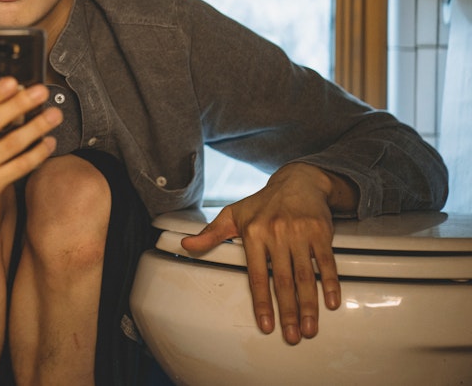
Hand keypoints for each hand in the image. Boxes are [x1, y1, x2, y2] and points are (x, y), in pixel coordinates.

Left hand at [180, 163, 343, 344]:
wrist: (298, 181)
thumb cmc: (263, 203)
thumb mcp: (233, 214)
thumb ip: (210, 234)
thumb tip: (186, 245)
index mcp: (252, 232)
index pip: (256, 275)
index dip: (262, 303)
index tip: (266, 325)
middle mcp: (276, 233)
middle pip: (283, 281)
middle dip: (288, 312)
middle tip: (293, 336)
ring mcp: (299, 232)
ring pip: (305, 276)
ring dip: (309, 305)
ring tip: (310, 329)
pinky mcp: (321, 231)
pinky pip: (326, 262)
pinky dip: (331, 284)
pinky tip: (332, 303)